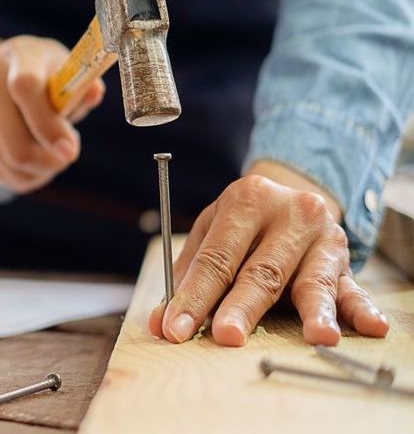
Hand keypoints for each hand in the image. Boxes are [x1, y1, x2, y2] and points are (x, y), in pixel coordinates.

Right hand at [0, 36, 104, 192]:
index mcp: (18, 54)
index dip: (48, 125)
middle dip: (47, 160)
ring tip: (51, 157)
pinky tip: (32, 162)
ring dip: (37, 171)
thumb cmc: (43, 74)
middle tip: (66, 157)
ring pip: (7, 163)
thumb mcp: (64, 70)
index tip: (70, 151)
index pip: (24, 88)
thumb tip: (94, 92)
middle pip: (14, 141)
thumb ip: (81, 86)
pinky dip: (20, 175)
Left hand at [149, 161, 388, 345]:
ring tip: (316, 336)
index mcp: (248, 199)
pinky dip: (361, 309)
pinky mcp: (344, 260)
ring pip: (311, 280)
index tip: (175, 327)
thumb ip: (188, 275)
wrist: (289, 197)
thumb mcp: (213, 231)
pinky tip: (370, 327)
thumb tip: (161, 323)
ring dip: (314, 310)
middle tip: (225, 335)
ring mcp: (321, 236)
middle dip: (241, 305)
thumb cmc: (244, 223)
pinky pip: (353, 288)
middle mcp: (289, 212)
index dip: (195, 294)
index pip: (218, 255)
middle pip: (262, 269)